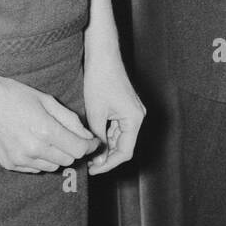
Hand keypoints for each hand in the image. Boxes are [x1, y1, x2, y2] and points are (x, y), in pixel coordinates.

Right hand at [0, 74, 100, 173]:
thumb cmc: (15, 95)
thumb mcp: (47, 100)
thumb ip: (70, 120)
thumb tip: (86, 135)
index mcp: (46, 131)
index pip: (79, 149)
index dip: (90, 146)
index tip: (94, 141)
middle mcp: (33, 150)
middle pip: (68, 160)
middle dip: (75, 149)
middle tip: (73, 137)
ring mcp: (20, 159)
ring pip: (52, 166)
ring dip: (58, 155)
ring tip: (50, 137)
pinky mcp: (9, 164)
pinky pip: (35, 168)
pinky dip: (41, 159)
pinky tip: (34, 143)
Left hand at [83, 47, 145, 174]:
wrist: (103, 56)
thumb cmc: (100, 80)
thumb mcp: (96, 113)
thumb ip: (98, 137)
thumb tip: (97, 156)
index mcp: (134, 119)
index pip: (125, 152)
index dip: (109, 164)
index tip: (93, 169)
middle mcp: (137, 116)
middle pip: (124, 146)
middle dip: (107, 156)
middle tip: (88, 164)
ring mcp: (132, 111)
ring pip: (120, 137)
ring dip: (106, 146)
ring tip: (88, 153)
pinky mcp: (125, 107)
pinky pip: (117, 127)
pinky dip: (106, 135)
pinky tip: (93, 139)